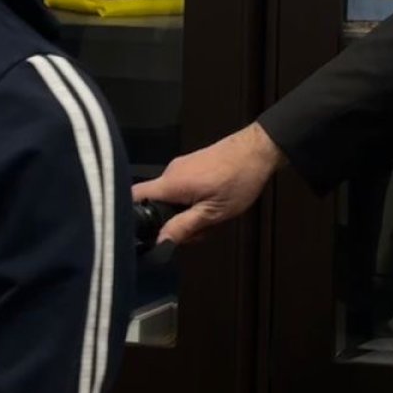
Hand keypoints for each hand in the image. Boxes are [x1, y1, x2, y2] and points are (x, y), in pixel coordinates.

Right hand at [131, 123, 286, 245]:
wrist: (259, 149)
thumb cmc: (239, 180)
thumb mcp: (213, 212)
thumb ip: (184, 227)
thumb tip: (159, 242)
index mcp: (171, 183)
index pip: (134, 197)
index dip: (132, 216)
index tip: (144, 234)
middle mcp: (170, 172)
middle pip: (157, 205)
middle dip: (176, 223)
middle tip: (201, 231)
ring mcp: (181, 168)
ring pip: (173, 200)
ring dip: (189, 215)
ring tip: (214, 218)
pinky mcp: (192, 166)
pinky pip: (184, 190)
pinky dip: (195, 203)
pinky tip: (215, 205)